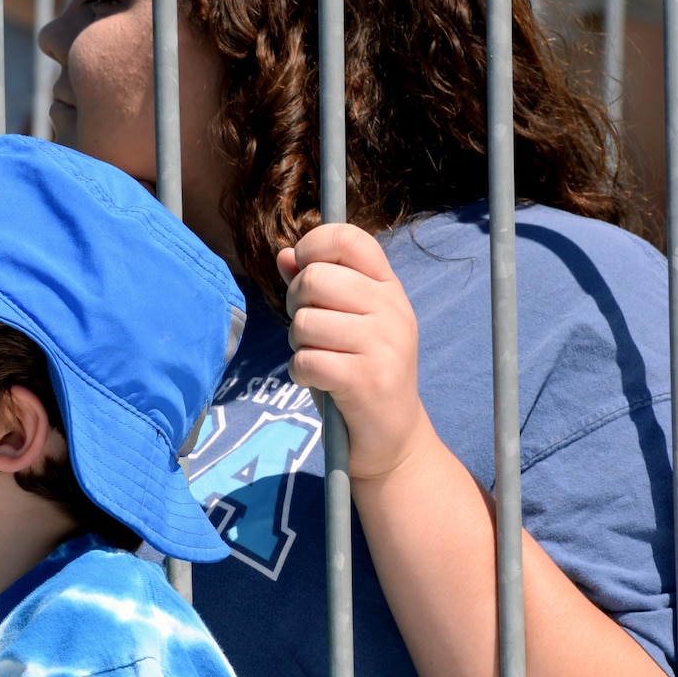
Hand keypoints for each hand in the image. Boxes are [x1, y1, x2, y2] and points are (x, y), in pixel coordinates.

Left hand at [278, 223, 436, 481]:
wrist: (391, 438)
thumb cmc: (358, 373)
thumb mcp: (340, 324)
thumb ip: (314, 288)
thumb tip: (285, 254)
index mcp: (388, 287)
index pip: (348, 238)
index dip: (312, 247)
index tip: (304, 273)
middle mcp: (392, 309)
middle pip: (314, 278)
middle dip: (296, 306)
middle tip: (310, 333)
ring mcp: (384, 343)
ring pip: (305, 321)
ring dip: (298, 345)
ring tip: (321, 359)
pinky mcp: (368, 379)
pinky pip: (307, 360)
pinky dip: (301, 373)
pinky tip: (319, 381)